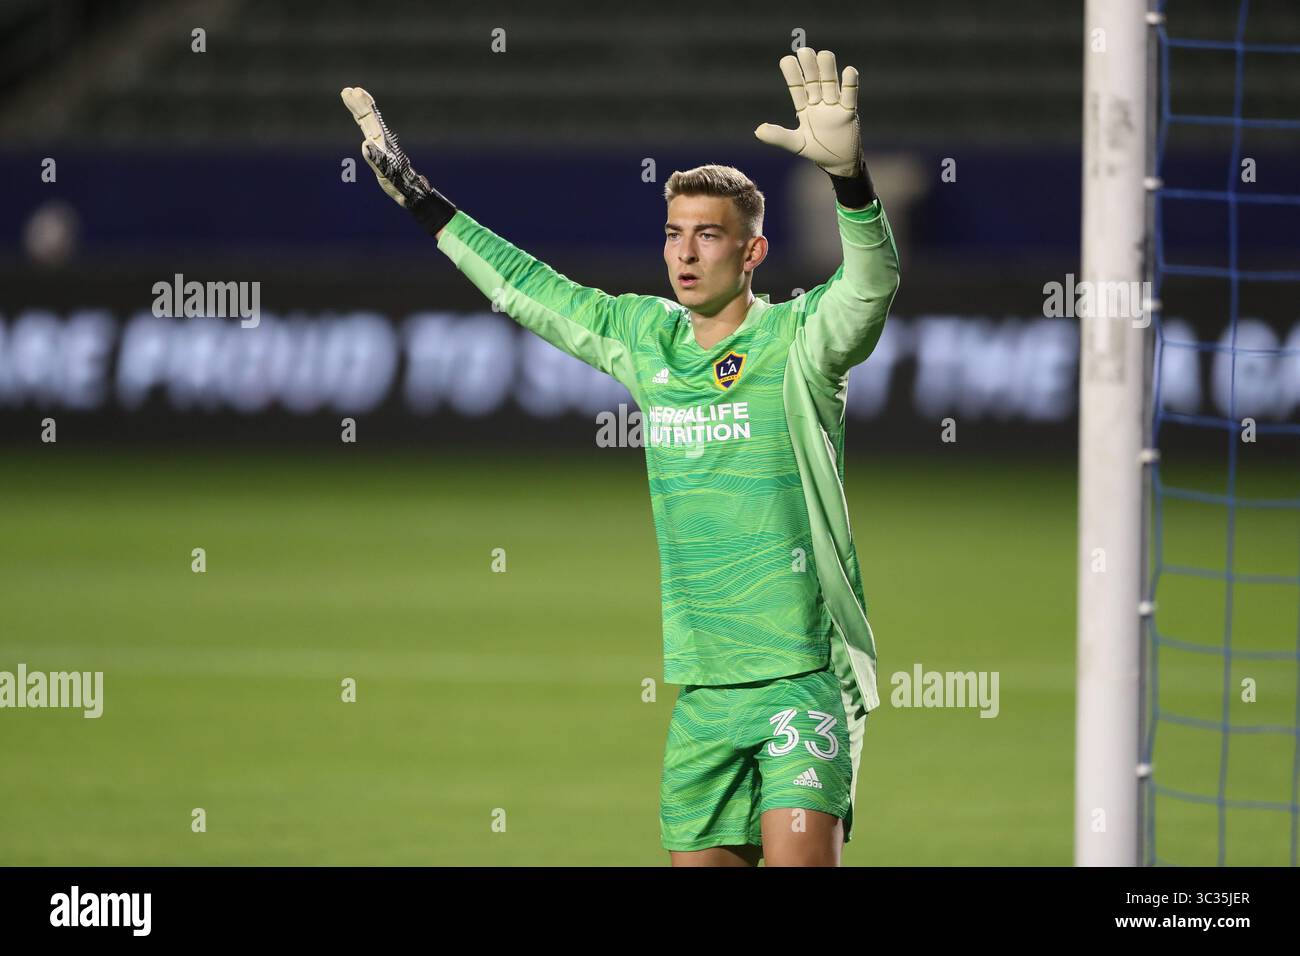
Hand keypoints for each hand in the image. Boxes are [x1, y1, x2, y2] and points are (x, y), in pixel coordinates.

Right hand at [340, 86, 456, 233]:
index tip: (354, 92)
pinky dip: (363, 122)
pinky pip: (369, 132)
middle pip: (368, 118)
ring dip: (359, 110)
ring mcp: (380, 145)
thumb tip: (366, 144)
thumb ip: (377, 160)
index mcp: (382, 144)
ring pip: (368, 123)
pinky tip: (360, 118)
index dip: (363, 107)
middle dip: (358, 104)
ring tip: (350, 96)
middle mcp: (381, 141)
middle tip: (347, 91)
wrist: (410, 192)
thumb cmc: (400, 186)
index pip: (370, 120)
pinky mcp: (378, 152)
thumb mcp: (388, 174)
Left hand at [754, 47, 861, 177]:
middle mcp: (819, 102)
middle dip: (809, 67)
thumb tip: (758, 130)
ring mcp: (834, 105)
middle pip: (814, 81)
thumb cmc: (816, 150)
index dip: (792, 75)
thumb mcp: (796, 144)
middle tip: (804, 51)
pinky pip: (850, 95)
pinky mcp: (849, 112)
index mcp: (804, 107)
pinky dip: (850, 84)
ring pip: (831, 83)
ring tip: (824, 55)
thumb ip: (778, 136)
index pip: (797, 87)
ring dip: (828, 70)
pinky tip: (849, 71)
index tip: (786, 60)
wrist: (838, 163)